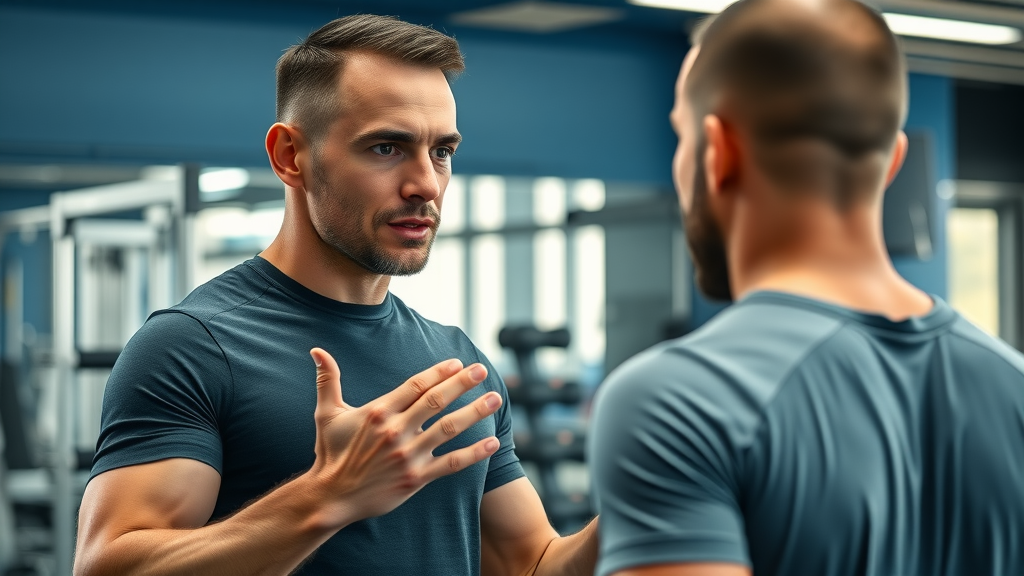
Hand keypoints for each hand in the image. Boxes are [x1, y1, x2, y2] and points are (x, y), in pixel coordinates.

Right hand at [306, 348, 501, 524]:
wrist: (331, 497)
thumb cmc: (330, 453)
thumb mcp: (327, 414)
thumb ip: (327, 380)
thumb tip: (316, 351)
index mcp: (379, 412)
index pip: (415, 386)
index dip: (438, 372)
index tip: (458, 362)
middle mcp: (396, 431)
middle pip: (436, 401)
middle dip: (462, 384)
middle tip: (482, 370)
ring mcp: (408, 455)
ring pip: (449, 429)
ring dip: (474, 412)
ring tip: (495, 398)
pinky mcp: (416, 478)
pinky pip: (450, 464)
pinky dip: (473, 453)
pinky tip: (492, 442)